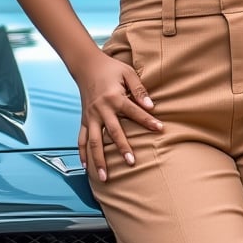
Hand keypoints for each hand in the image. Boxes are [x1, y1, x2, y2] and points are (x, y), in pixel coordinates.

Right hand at [76, 52, 161, 181]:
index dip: (147, 120)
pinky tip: (86, 167)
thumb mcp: (127, 72)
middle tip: (131, 163)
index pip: (134, 111)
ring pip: (94, 142)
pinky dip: (82, 153)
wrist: (86, 65)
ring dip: (99, 160)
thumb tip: (151, 105)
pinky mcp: (85, 120)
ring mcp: (91, 116)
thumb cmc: (110, 68)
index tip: (160, 128)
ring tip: (105, 177)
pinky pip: (81, 139)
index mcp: (114, 97)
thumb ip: (139, 89)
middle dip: (123, 148)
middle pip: (113, 132)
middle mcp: (101, 109)